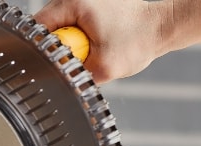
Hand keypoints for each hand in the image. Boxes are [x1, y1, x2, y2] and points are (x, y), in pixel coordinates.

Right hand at [34, 0, 166, 82]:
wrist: (165, 24)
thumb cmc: (142, 37)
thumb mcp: (104, 67)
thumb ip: (75, 76)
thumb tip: (57, 83)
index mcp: (72, 3)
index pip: (36, 29)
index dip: (36, 51)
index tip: (45, 66)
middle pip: (45, 30)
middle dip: (58, 50)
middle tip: (79, 59)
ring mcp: (81, 2)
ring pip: (59, 31)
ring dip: (71, 47)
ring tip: (92, 51)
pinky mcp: (88, 9)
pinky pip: (72, 29)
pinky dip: (81, 42)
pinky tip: (96, 45)